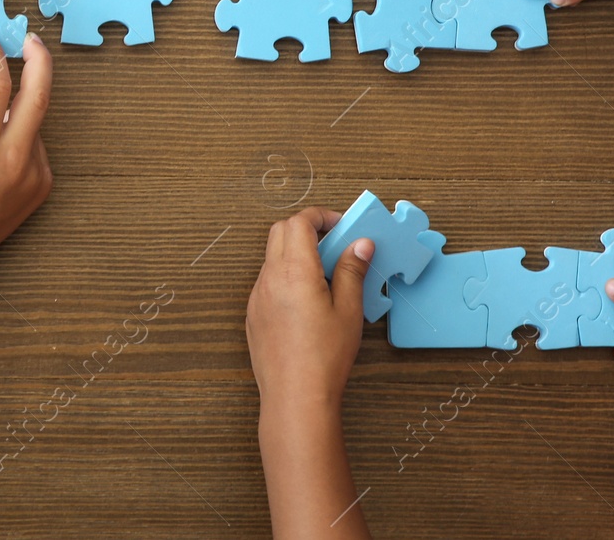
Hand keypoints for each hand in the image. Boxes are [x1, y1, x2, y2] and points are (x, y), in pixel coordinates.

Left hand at [246, 208, 371, 406]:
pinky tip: (308, 299)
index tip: (341, 225)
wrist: (295, 397)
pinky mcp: (254, 314)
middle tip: (335, 244)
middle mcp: (269, 278)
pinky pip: (268, 281)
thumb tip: (359, 245)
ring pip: (273, 257)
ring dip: (296, 253)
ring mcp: (257, 297)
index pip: (300, 222)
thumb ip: (352, 271)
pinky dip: (286, 276)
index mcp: (294, 271)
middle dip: (307, 228)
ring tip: (326, 275)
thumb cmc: (324, 358)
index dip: (321, 216)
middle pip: (281, 231)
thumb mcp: (348, 310)